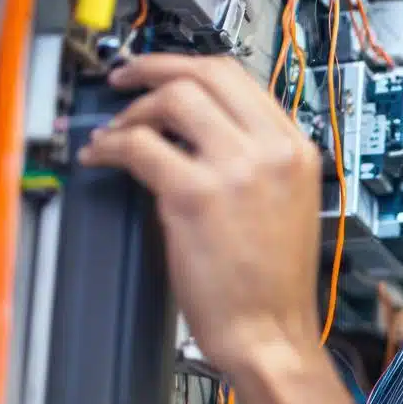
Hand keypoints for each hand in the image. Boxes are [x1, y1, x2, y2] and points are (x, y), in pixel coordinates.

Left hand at [78, 54, 323, 376]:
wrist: (272, 333)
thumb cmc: (276, 286)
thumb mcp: (288, 204)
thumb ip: (258, 160)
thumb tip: (202, 131)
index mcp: (298, 152)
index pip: (243, 80)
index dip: (193, 70)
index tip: (168, 76)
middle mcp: (273, 152)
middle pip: (208, 74)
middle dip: (157, 70)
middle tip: (129, 81)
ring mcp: (236, 170)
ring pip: (174, 99)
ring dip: (134, 109)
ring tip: (117, 130)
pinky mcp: (195, 195)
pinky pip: (139, 146)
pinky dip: (111, 146)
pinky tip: (104, 158)